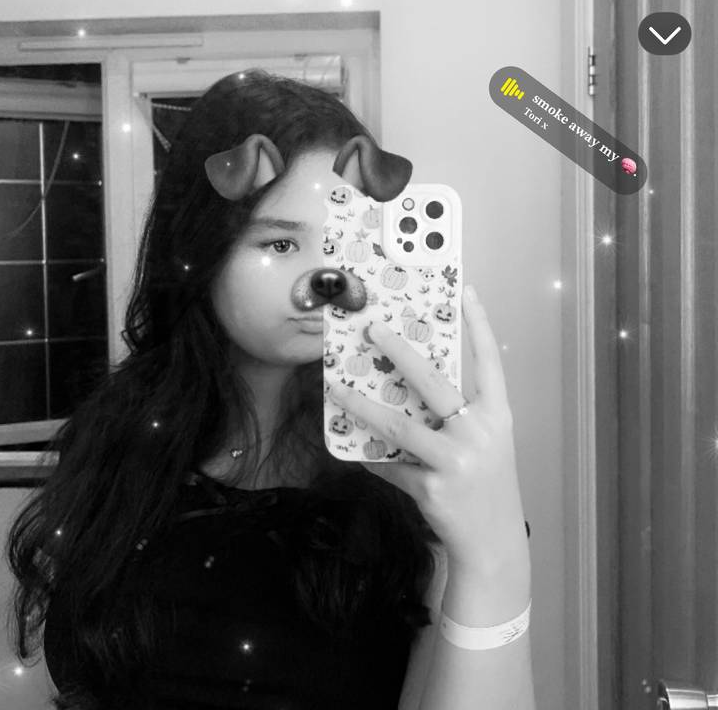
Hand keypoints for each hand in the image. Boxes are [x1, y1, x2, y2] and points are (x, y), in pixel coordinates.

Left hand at [327, 286, 529, 580]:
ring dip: (363, 405)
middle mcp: (479, 432)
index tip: (466, 291)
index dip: (479, 324)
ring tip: (337, 389)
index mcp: (497, 416)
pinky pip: (391, 465)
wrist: (494, 543)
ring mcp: (456, 461)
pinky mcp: (432, 488)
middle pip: (434, 382)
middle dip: (400, 352)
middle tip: (372, 330)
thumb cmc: (488, 485)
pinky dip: (371, 458)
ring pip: (399, 425)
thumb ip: (457, 417)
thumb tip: (407, 389)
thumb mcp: (485, 443)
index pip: (490, 361)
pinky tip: (353, 450)